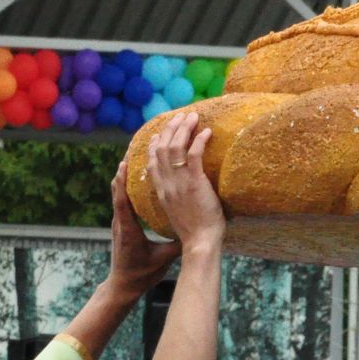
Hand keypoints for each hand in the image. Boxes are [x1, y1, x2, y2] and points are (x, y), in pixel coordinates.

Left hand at [106, 158, 179, 296]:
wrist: (124, 286)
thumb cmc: (142, 274)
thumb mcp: (163, 259)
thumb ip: (176, 246)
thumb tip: (198, 233)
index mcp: (127, 228)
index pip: (122, 200)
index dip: (123, 181)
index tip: (125, 163)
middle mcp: (120, 221)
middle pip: (118, 189)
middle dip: (124, 168)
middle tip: (131, 148)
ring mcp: (119, 222)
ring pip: (120, 192)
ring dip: (126, 174)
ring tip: (134, 155)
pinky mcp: (122, 224)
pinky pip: (123, 198)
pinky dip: (127, 184)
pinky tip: (135, 174)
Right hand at [146, 112, 224, 252]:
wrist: (199, 243)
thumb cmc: (194, 234)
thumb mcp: (178, 213)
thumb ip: (176, 200)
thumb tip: (185, 195)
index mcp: (161, 192)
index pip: (151, 162)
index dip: (153, 145)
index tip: (158, 133)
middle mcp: (167, 184)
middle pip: (161, 149)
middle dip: (169, 129)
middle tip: (179, 116)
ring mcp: (179, 183)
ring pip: (175, 147)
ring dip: (183, 128)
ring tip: (192, 116)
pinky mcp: (194, 183)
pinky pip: (194, 155)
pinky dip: (199, 140)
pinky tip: (207, 131)